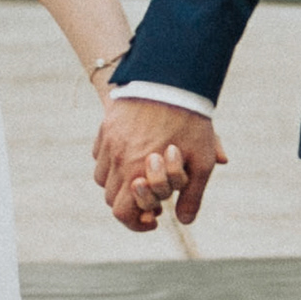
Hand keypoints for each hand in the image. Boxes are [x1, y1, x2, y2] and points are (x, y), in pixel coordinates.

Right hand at [94, 98, 224, 232]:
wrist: (172, 77)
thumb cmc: (190, 120)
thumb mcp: (201, 160)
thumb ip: (193, 195)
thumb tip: (185, 221)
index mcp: (136, 170)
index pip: (122, 212)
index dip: (136, 222)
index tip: (153, 219)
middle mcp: (116, 158)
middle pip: (111, 198)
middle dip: (131, 203)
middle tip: (153, 200)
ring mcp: (108, 141)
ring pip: (103, 177)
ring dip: (120, 183)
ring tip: (141, 177)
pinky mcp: (106, 127)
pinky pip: (99, 155)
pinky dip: (111, 162)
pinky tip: (131, 156)